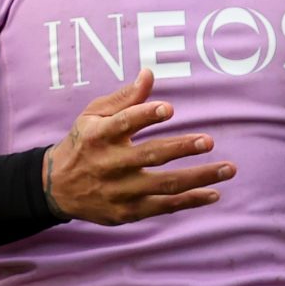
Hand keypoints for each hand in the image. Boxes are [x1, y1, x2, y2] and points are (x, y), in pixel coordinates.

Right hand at [41, 70, 230, 225]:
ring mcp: (120, 190)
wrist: (56, 187)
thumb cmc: (83, 143)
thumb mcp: (93, 116)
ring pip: (164, 185)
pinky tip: (214, 192)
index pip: (123, 123)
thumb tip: (149, 73)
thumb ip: (125, 98)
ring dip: (199, 177)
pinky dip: (190, 201)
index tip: (168, 108)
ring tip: (228, 169)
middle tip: (209, 141)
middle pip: (149, 156)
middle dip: (181, 148)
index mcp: (99, 135)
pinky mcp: (128, 211)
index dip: (144, 115)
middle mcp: (109, 164)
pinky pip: (164, 206)